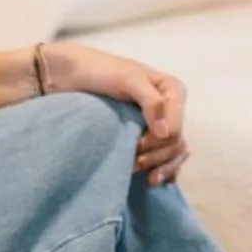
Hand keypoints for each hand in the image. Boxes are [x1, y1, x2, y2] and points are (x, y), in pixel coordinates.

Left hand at [45, 44, 189, 185]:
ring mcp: (160, 122)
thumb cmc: (102, 72)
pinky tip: (154, 179)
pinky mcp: (149, 134)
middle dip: (158, 157)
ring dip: (161, 167)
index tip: (136, 146)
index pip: (175, 129)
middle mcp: (171, 108)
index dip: (157, 143)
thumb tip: (166, 134)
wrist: (76, 75)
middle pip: (175, 143)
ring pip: (174, 152)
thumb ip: (151, 102)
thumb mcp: (129, 80)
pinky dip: (163, 169)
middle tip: (134, 165)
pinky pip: (165, 157)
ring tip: (147, 179)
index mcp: (173, 91)